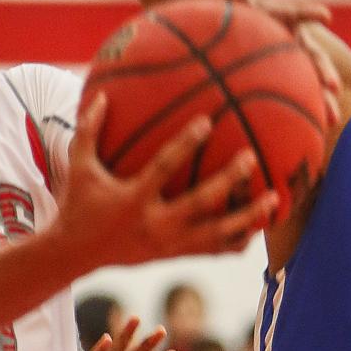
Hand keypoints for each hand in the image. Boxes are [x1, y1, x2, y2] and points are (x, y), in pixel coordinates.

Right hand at [54, 93, 278, 268]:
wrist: (75, 255)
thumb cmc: (79, 203)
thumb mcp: (78, 167)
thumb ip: (88, 131)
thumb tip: (101, 95)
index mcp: (132, 199)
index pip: (163, 167)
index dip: (185, 144)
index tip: (207, 120)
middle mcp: (154, 224)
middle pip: (200, 203)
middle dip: (228, 182)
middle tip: (252, 158)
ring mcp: (169, 244)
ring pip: (216, 234)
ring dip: (247, 217)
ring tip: (274, 198)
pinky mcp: (176, 256)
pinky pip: (213, 250)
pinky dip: (238, 239)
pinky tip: (261, 226)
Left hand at [228, 0, 341, 127]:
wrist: (241, 39)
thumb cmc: (240, 17)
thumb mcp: (237, 3)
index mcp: (287, 19)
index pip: (298, 14)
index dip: (309, 14)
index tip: (323, 16)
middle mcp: (299, 43)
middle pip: (315, 58)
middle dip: (326, 73)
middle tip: (333, 86)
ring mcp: (299, 65)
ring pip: (315, 84)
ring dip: (323, 101)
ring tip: (329, 119)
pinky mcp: (295, 82)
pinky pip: (304, 99)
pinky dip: (308, 116)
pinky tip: (312, 137)